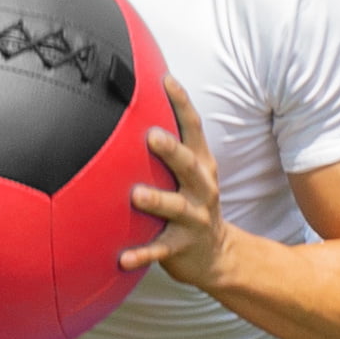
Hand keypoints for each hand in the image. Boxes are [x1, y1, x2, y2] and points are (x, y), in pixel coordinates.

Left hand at [120, 77, 235, 289]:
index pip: (193, 128)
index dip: (182, 103)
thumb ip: (171, 145)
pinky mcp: (181, 246)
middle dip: (171, 150)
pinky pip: (160, 249)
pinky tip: (122, 258)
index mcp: (201, 164)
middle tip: (151, 136)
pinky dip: (142, 254)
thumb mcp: (190, 172)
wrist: (217, 254)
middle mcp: (201, 188)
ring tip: (137, 195)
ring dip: (156, 200)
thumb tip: (137, 108)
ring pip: (175, 207)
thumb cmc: (192, 203)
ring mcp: (193, 218)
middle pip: (188, 164)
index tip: (166, 80)